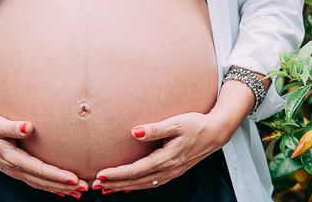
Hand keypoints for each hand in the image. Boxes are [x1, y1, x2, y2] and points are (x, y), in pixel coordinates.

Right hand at [0, 114, 88, 194]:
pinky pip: (37, 182)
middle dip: (64, 186)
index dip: (56, 175)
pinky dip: (52, 187)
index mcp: (12, 159)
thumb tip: (29, 127)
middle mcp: (16, 169)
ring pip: (41, 184)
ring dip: (60, 189)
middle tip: (85, 187)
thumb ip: (13, 127)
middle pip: (43, 181)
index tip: (73, 178)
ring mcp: (17, 172)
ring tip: (80, 191)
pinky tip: (64, 190)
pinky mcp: (19, 171)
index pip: (39, 170)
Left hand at [91, 112, 229, 192]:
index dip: (117, 173)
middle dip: (115, 183)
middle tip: (95, 185)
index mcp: (167, 159)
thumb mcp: (175, 123)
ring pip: (143, 184)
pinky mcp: (173, 171)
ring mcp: (171, 172)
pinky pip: (151, 183)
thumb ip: (154, 128)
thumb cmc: (196, 125)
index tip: (101, 174)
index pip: (136, 170)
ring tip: (106, 188)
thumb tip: (134, 132)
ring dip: (124, 186)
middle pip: (137, 181)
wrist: (215, 133)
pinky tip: (128, 187)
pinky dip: (137, 186)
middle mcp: (168, 169)